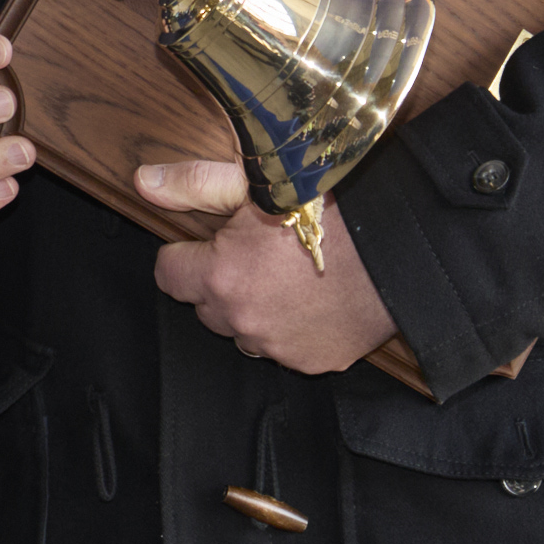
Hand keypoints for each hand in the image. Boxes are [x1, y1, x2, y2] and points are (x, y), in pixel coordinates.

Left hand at [138, 160, 396, 374]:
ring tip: (287, 274)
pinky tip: (314, 296)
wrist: (400, 241)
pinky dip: (292, 327)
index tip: (207, 241)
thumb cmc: (328, 205)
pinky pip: (285, 348)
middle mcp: (244, 322)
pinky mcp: (315, 362)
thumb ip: (193, 184)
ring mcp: (280, 347)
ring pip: (244, 330)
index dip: (185, 254)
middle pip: (206, 306)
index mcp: (221, 278)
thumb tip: (143, 184)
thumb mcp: (255, 181)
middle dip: (220, 280)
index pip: (168, 275)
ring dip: (254, 308)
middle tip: (256, 250)